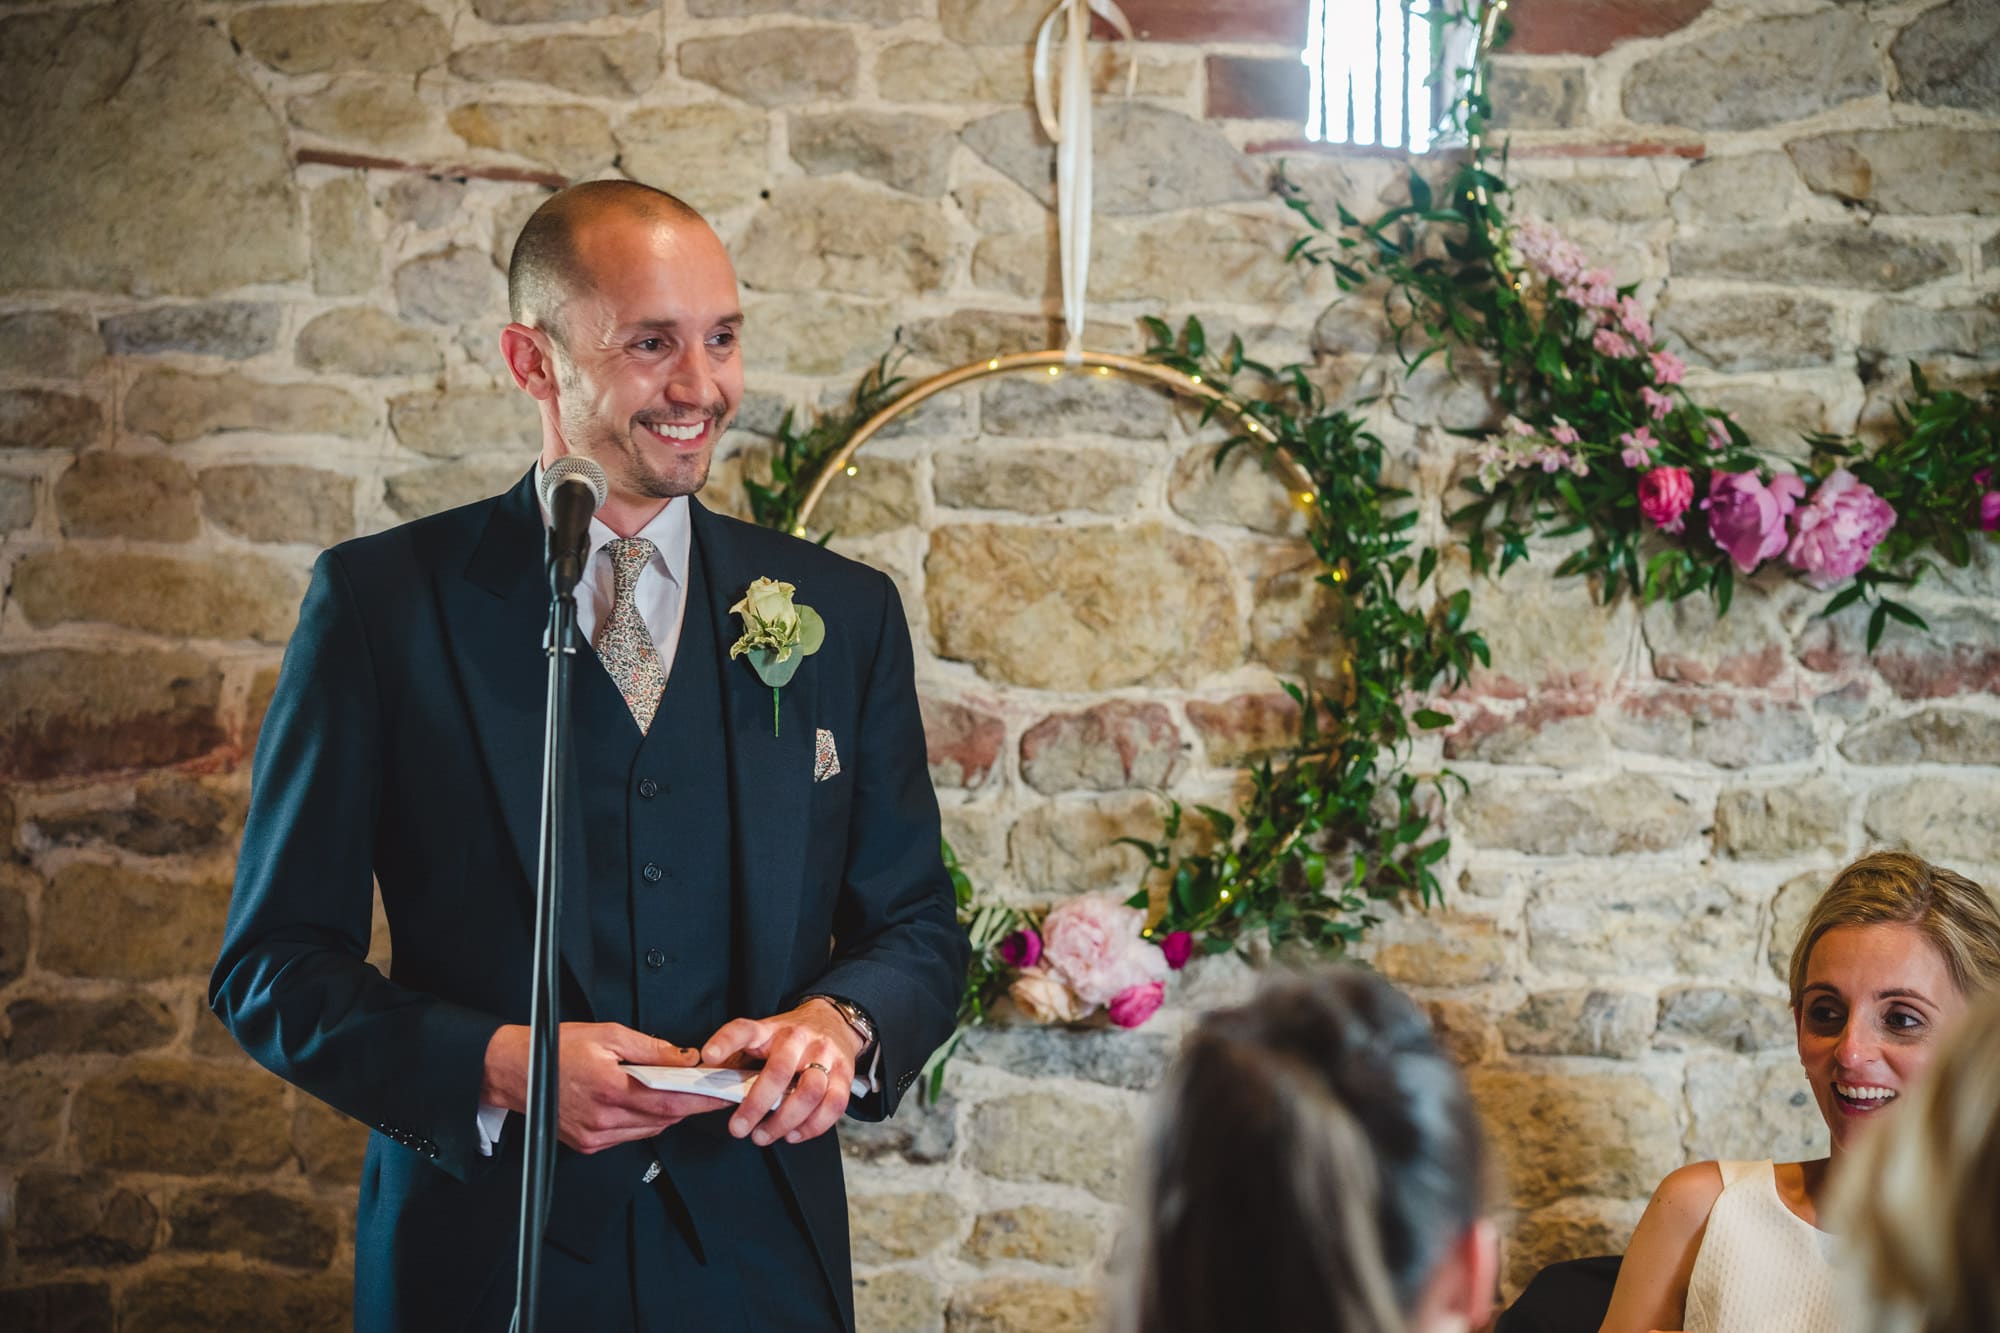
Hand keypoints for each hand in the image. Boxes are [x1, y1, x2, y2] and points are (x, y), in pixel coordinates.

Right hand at [481, 1022, 731, 1154]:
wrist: (514, 1070)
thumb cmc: (556, 1047)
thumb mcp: (608, 1034)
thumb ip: (651, 1048)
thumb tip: (685, 1057)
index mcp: (611, 1089)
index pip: (671, 1101)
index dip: (701, 1100)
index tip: (722, 1094)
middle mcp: (603, 1118)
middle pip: (664, 1118)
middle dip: (690, 1105)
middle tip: (709, 1091)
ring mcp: (595, 1135)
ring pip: (649, 1130)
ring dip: (668, 1114)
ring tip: (680, 1093)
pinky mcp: (588, 1144)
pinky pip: (629, 1136)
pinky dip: (645, 1122)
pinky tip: (647, 1104)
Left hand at [702, 999, 863, 1147]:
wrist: (833, 1022)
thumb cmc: (789, 1039)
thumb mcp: (761, 1037)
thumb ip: (738, 1060)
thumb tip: (708, 1088)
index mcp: (770, 1029)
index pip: (744, 1030)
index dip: (725, 1042)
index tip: (709, 1056)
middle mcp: (799, 1039)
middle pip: (779, 1071)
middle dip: (756, 1105)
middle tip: (738, 1128)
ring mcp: (825, 1055)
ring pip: (810, 1091)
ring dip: (785, 1121)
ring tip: (765, 1135)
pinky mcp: (845, 1073)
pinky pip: (834, 1104)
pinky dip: (813, 1126)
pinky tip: (794, 1134)